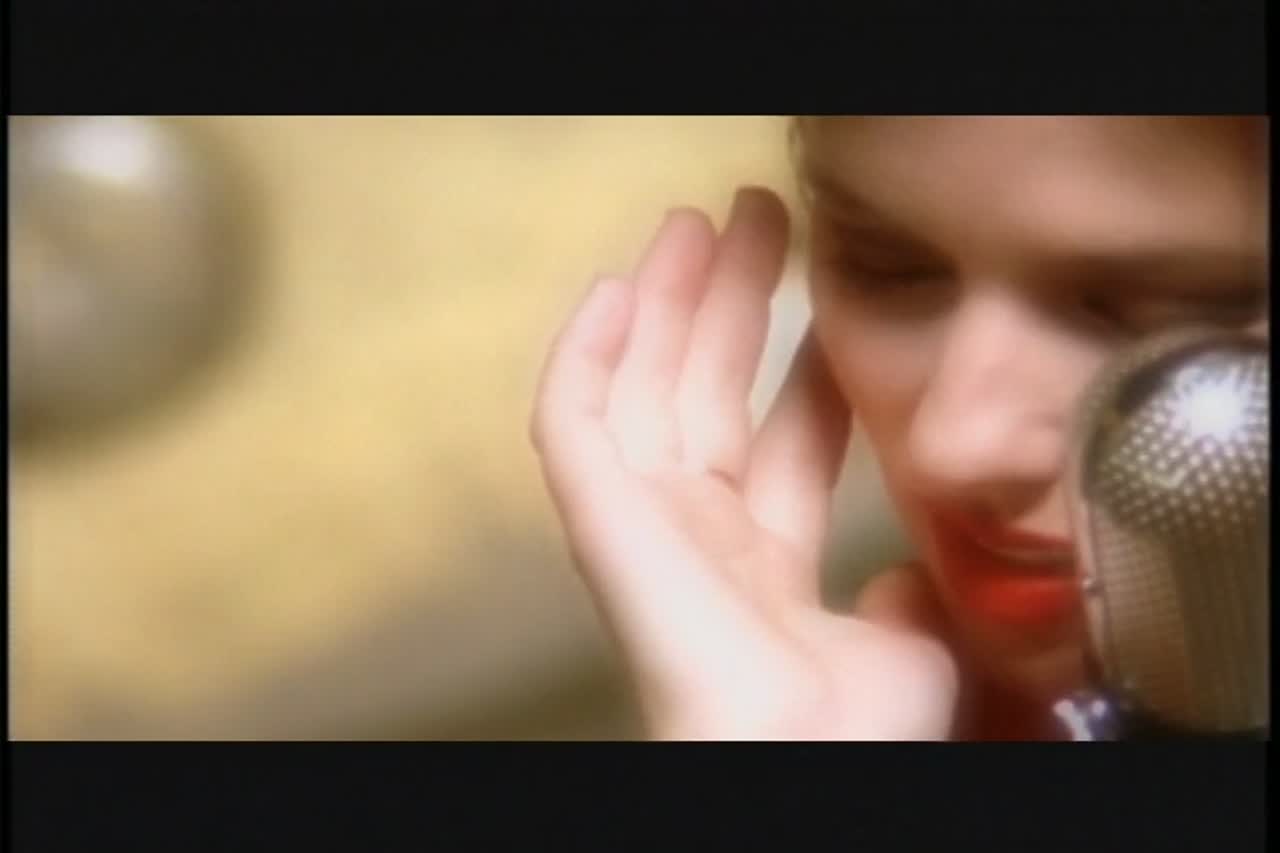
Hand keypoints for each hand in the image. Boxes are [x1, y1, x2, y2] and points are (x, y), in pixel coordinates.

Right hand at [531, 188, 958, 739]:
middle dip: (733, 310)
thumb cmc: (853, 729)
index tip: (829, 306)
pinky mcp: (600, 518)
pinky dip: (583, 356)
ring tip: (692, 223)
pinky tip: (613, 291)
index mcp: (766, 568)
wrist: (803, 758)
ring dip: (665, 306)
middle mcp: (700, 540)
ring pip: (642, 391)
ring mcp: (645, 526)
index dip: (806, 373)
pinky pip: (571, 424)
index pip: (784, 444)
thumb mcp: (903, 646)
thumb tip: (901, 574)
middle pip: (708, 397)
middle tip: (755, 226)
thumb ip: (898, 598)